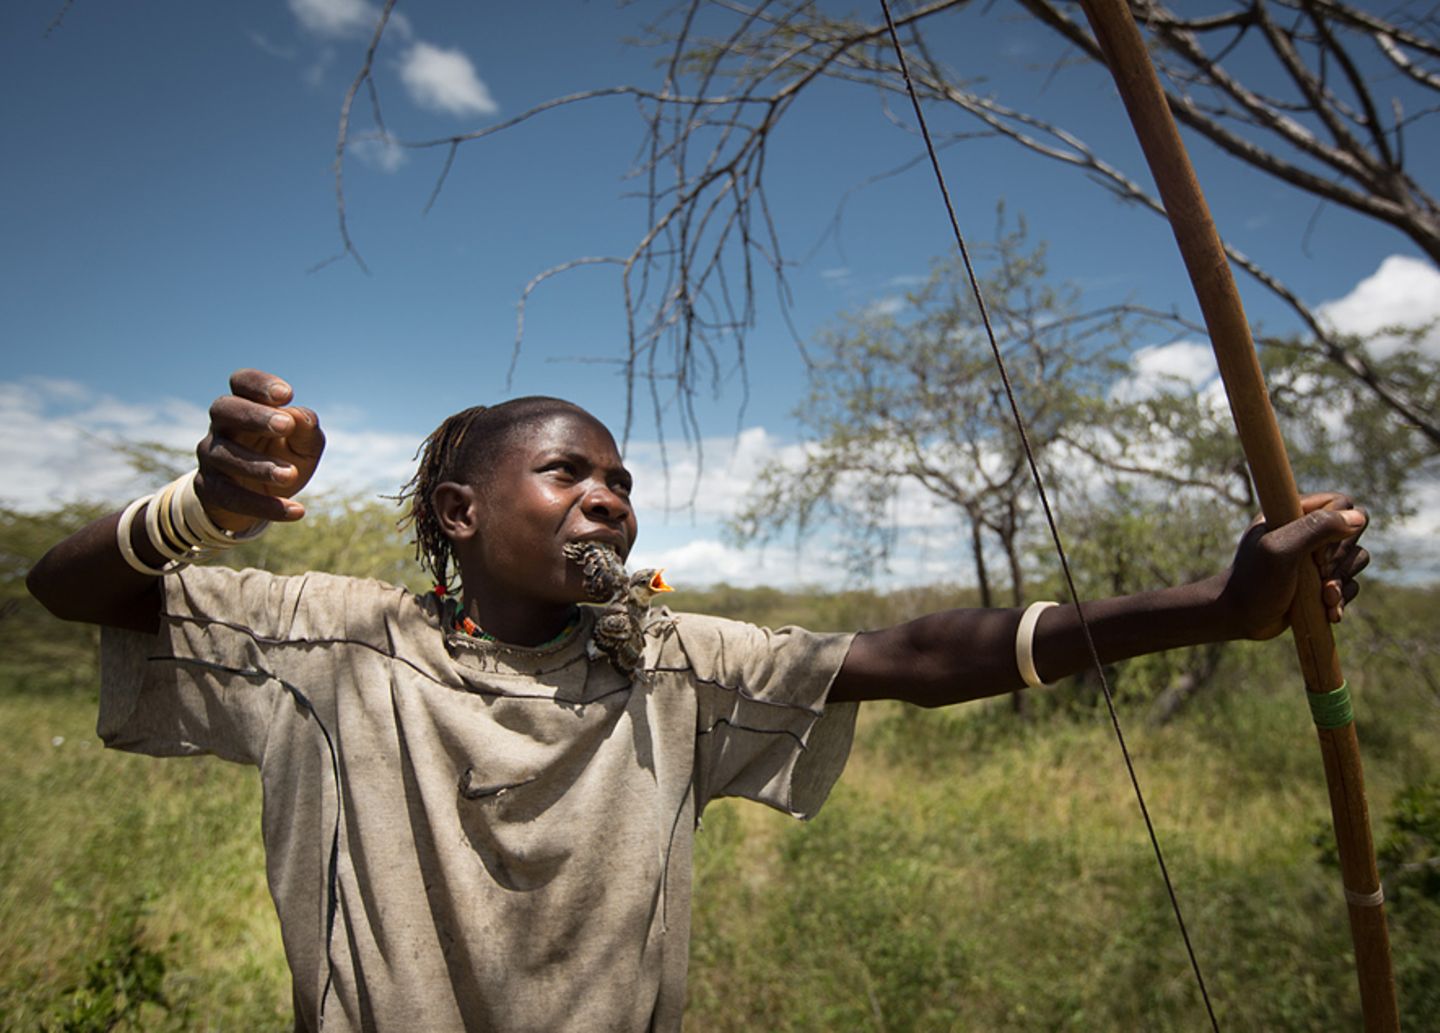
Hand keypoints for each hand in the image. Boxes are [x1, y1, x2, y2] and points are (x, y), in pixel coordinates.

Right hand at [195, 369, 325, 528]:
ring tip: (290, 475)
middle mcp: (222, 426)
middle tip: (286, 425)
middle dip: (254, 416)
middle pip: (224, 409)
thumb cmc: (283, 459)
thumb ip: (307, 430)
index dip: (259, 384)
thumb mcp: (304, 445)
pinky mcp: (210, 489)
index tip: (287, 394)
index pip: (241, 382)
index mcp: (245, 406)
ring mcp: (211, 457)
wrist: (260, 499)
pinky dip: (265, 506)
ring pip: (226, 456)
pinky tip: (297, 511)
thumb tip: (302, 418)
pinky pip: (233, 497)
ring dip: (259, 466)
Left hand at [1220, 492, 1368, 640]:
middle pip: (1352, 532)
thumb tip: (1357, 518)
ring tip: (1325, 599)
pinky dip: (1343, 598)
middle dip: (1341, 561)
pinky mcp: (1321, 581)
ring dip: (1343, 582)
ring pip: (1355, 559)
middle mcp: (1306, 531)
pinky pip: (1350, 583)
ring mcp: (1315, 557)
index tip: (1317, 555)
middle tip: (1320, 578)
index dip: (1338, 528)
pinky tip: (1329, 612)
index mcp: (1293, 513)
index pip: (1340, 504)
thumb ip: (1316, 529)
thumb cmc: (1254, 582)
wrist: (1240, 618)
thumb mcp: (1281, 550)